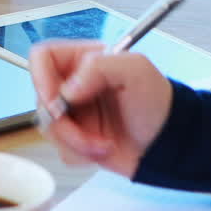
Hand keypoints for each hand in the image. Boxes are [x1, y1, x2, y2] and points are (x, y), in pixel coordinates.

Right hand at [29, 41, 172, 178]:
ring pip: (49, 128)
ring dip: (76, 141)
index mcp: (84, 60)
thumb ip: (99, 67)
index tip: (56, 102)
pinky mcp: (75, 138)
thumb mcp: (136, 71)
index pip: (42, 57)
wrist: (169, 144)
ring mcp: (73, 113)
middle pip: (41, 99)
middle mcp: (74, 84)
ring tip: (104, 143)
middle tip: (85, 132)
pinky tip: (104, 148)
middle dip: (63, 122)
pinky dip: (81, 154)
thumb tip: (67, 90)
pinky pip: (61, 149)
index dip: (40, 78)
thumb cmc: (160, 103)